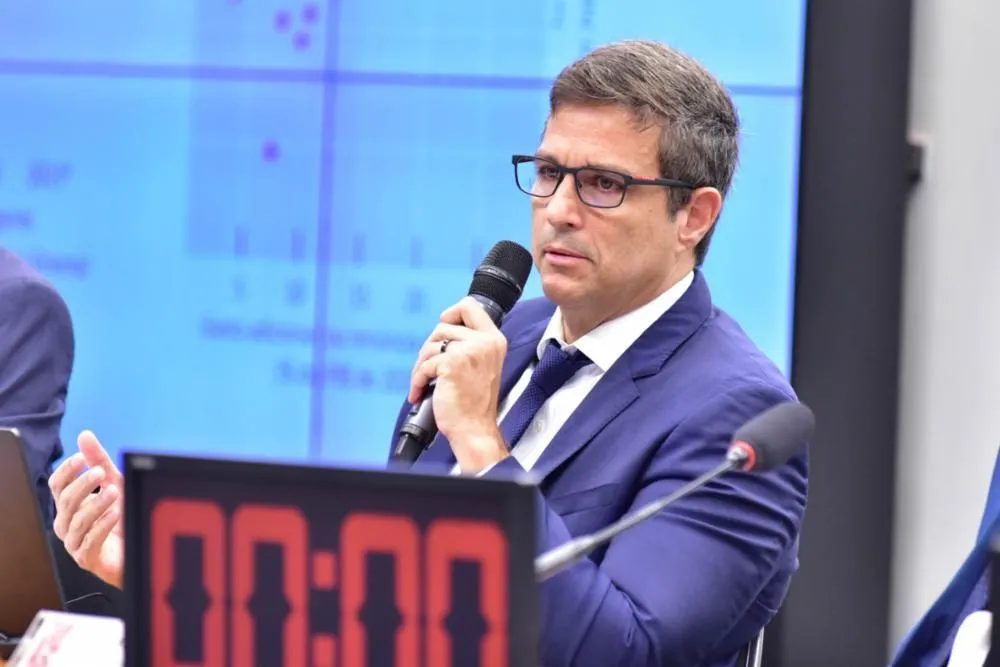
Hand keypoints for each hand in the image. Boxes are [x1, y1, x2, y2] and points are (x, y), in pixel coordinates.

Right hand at [49, 430, 124, 588]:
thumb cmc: (123, 515)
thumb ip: (99, 460)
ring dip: (96, 504)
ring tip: (114, 491)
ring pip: (77, 521)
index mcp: (69, 505)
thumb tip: (84, 435)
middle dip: (83, 485)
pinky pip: (90, 541)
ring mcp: (75, 542)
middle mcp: (67, 523)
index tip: (82, 458)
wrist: (139, 547)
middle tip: (101, 472)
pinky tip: (116, 513)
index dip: (67, 471)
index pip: (57, 485)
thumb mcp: (114, 482)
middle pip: (66, 501)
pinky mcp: (88, 558)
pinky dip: (103, 526)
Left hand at [409, 297, 509, 472]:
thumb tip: (443, 328)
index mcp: (494, 340)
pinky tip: (419, 393)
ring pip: (431, 344)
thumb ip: (470, 344)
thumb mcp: (482, 365)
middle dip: (430, 347)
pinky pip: (424, 365)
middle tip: (429, 367)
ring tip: (424, 383)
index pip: (470, 306)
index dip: (451, 313)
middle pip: (443, 326)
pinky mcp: (452, 364)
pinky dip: (417, 380)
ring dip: (421, 365)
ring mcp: (469, 351)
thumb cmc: (474, 403)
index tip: (443, 327)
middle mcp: (485, 342)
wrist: (474, 429)